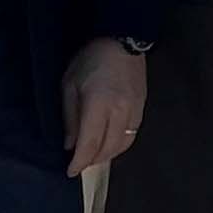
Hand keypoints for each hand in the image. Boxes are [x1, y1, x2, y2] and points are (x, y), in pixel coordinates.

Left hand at [61, 39, 145, 174]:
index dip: (79, 162)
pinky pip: (132, 135)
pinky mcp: (143, 108)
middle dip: (92, 161)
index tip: (70, 172)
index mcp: (98, 105)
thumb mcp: (69, 84)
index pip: (89, 144)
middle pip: (107, 149)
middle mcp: (120, 112)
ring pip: (122, 145)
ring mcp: (135, 111)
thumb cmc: (90, 60)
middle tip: (79, 163)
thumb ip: (70, 117)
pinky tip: (110, 143)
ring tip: (93, 156)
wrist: (123, 41)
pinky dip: (120, 144)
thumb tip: (70, 144)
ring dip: (107, 155)